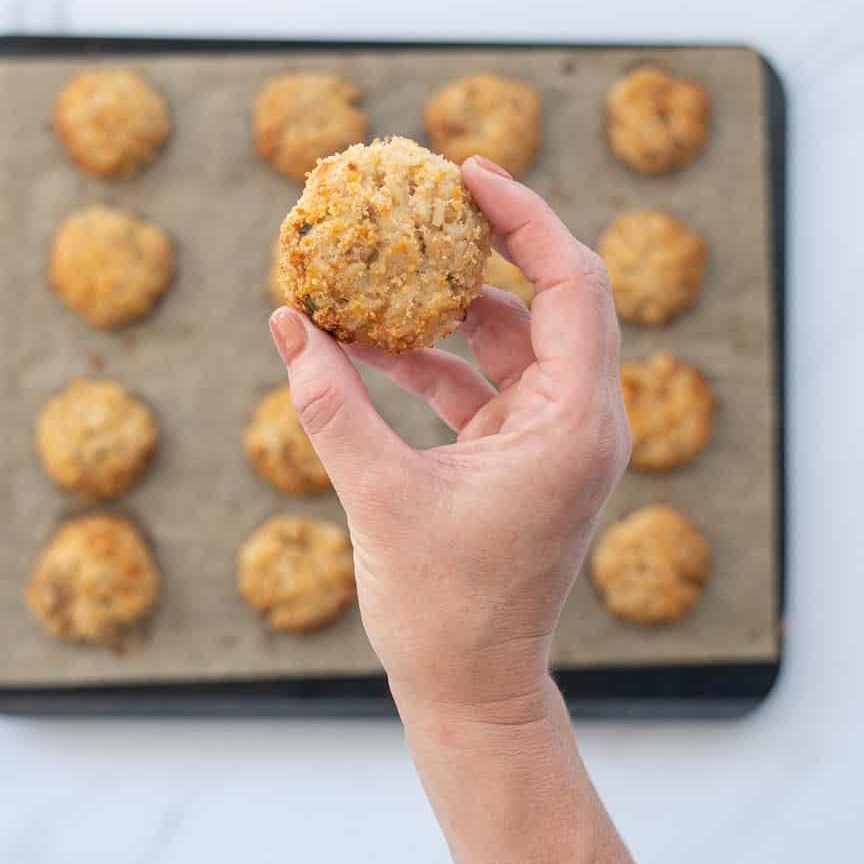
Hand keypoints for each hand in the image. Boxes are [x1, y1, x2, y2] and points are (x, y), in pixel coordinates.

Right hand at [268, 156, 629, 721]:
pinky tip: (363, 346)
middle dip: (484, 247)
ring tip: (373, 275)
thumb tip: (286, 323)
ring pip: (507, 341)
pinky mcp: (518, 457)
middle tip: (425, 200)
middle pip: (546, 299)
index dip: (524, 217)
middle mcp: (577, 422)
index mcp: (573, 423)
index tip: (466, 171)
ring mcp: (549, 439)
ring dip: (441, 311)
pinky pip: (478, 384)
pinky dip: (428, 362)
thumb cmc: (442, 610)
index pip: (570, 284)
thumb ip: (331, 405)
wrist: (470, 691)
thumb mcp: (379, 496)